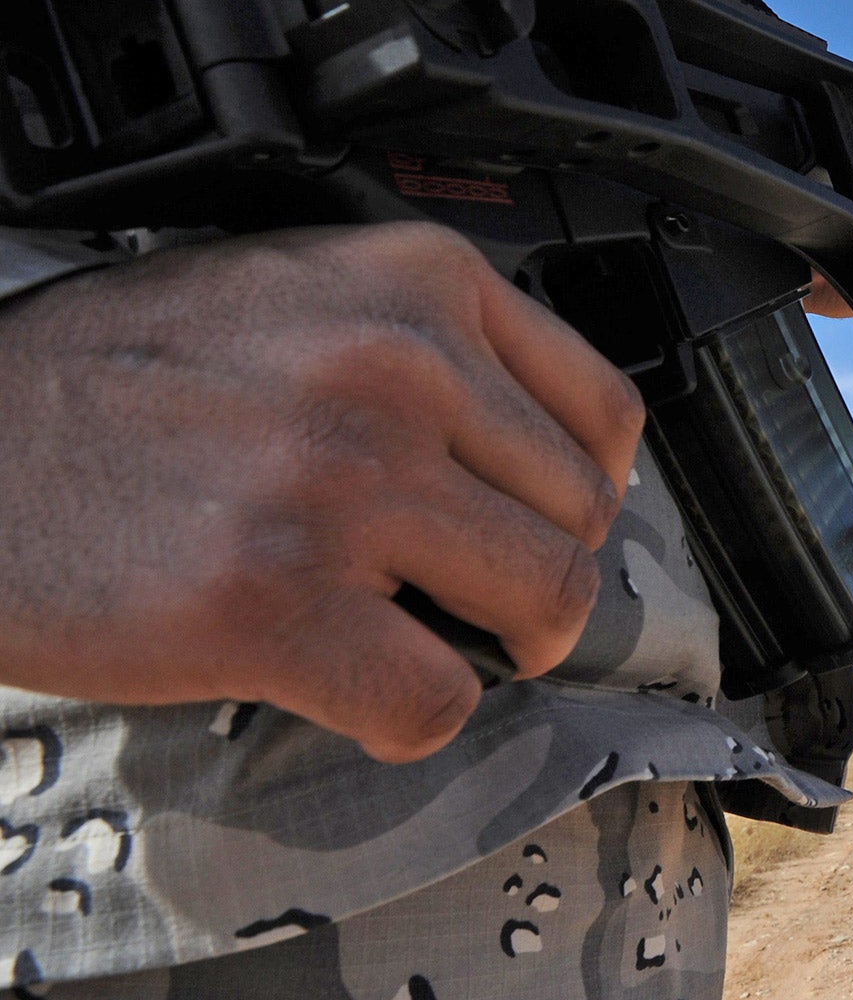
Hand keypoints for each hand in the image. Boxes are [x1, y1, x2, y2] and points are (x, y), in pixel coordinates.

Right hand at [0, 223, 643, 762]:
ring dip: (500, 647)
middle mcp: (394, 369)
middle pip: (581, 517)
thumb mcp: (287, 293)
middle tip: (480, 600)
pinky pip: (436, 699)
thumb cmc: (102, 379)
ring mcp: (341, 486)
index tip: (551, 523)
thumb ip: (418, 345)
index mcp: (410, 282)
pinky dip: (411, 717)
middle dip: (540, 576)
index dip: (589, 491)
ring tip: (433, 643)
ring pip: (543, 602)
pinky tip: (359, 690)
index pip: (604, 411)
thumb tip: (528, 443)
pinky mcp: (276, 603)